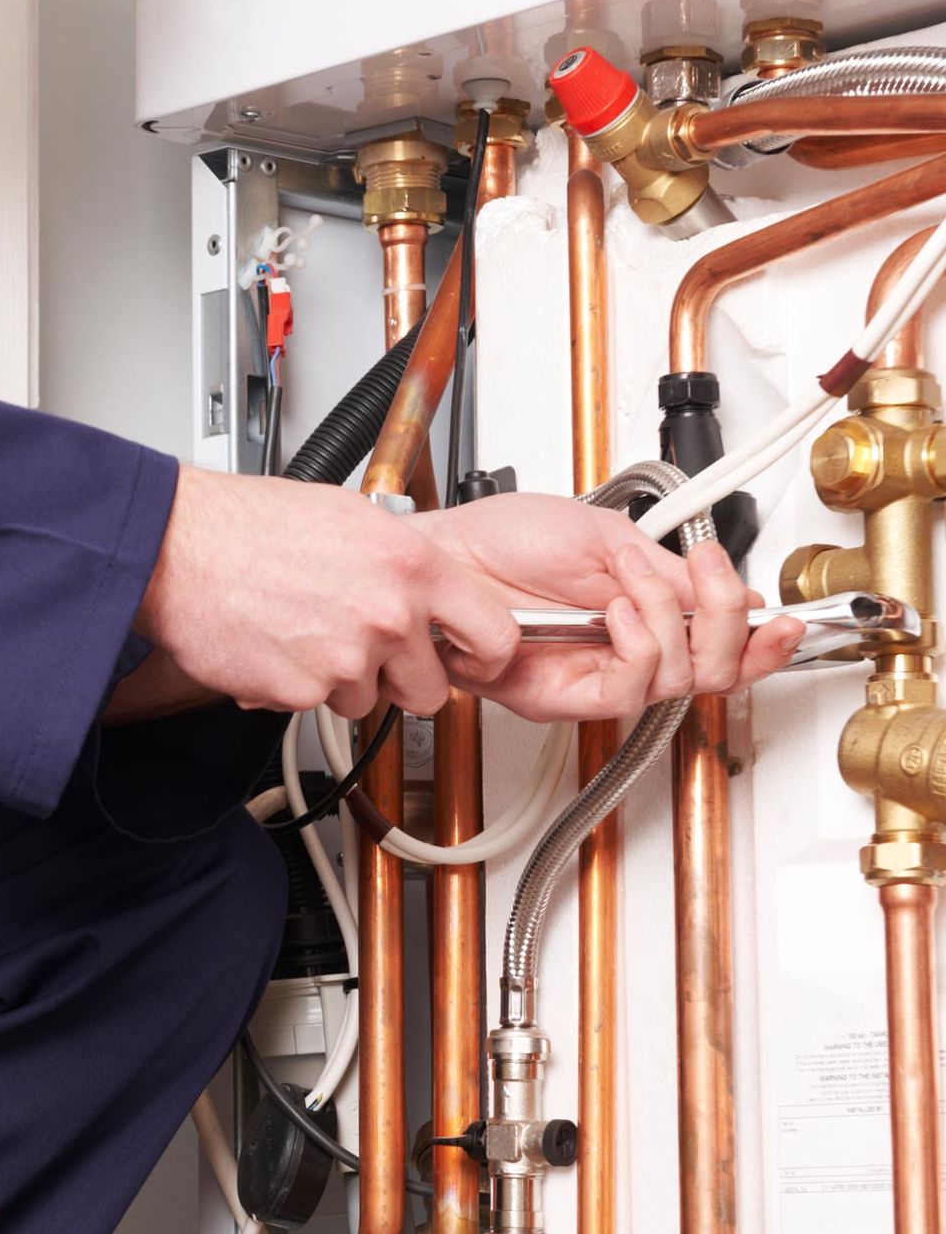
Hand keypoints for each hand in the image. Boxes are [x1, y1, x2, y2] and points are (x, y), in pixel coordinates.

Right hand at [135, 469, 522, 720]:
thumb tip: (425, 583)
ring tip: (304, 630)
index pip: (495, 634)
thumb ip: (400, 558)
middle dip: (401, 678)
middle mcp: (386, 616)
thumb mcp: (348, 516)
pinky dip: (295, 683)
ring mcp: (345, 660)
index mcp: (409, 566)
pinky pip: (314, 704)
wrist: (179, 548)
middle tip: (365, 647)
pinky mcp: (301, 693)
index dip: (485, 654)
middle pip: (430, 689)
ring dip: (341, 678)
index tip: (471, 657)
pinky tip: (276, 642)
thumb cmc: (248, 524)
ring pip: (366, 700)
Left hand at [420, 492, 803, 720]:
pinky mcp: (560, 695)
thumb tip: (731, 593)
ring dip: (668, 617)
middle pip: (715, 674)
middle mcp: (623, 653)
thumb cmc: (501, 540)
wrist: (444, 552)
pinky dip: (636, 644)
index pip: (720, 647)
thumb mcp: (604, 538)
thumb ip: (669, 573)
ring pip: (679, 683)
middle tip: (708, 576)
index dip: (764, 643)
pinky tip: (616, 611)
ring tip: (630, 578)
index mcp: (642, 614)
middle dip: (730, 623)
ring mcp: (593, 676)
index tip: (789, 621)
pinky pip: (627, 690)